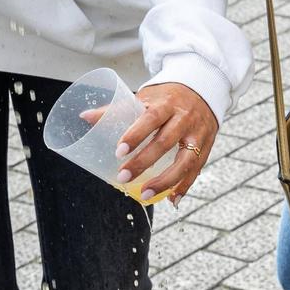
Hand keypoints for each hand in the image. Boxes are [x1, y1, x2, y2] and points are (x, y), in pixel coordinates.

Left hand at [115, 83, 218, 202]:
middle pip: (165, 142)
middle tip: (124, 177)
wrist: (202, 89)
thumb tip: (84, 116)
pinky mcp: (206, 146)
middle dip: (144, 162)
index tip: (119, 151)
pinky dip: (184, 186)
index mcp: (166, 103)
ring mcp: (197, 133)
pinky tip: (172, 199)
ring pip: (185, 160)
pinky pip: (197, 169)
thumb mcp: (145, 97)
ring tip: (145, 194)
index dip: (135, 134)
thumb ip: (117, 109)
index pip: (151, 118)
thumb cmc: (166, 96)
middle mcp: (184, 118)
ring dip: (165, 180)